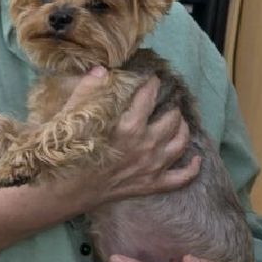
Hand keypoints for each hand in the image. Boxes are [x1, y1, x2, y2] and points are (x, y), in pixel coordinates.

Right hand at [50, 73, 201, 214]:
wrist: (65, 190)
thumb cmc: (66, 152)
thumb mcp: (71, 116)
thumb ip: (88, 90)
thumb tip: (102, 70)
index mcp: (129, 126)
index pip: (149, 97)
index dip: (152, 85)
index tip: (153, 79)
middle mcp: (147, 145)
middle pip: (172, 120)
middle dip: (172, 107)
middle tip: (167, 102)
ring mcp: (152, 167)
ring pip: (181, 143)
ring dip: (183, 130)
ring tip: (179, 122)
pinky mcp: (152, 185)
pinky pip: (182, 177)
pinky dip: (192, 168)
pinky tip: (196, 159)